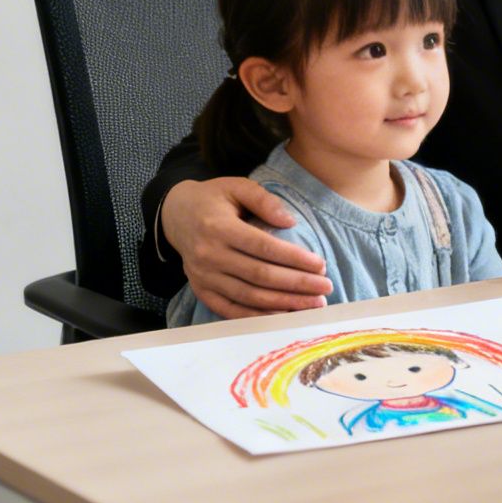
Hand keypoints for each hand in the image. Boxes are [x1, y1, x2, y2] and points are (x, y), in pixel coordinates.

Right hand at [161, 177, 329, 317]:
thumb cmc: (214, 199)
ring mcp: (203, 277)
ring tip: (312, 304)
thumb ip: (264, 200)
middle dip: (296, 284)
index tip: (321, 265)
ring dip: (283, 303)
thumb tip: (290, 221)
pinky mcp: (201, 290)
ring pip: (249, 296)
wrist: (176, 215)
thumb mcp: (237, 186)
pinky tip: (282, 316)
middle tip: (325, 288)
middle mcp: (209, 255)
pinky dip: (257, 316)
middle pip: (260, 276)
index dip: (294, 258)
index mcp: (219, 228)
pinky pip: (230, 310)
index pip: (263, 247)